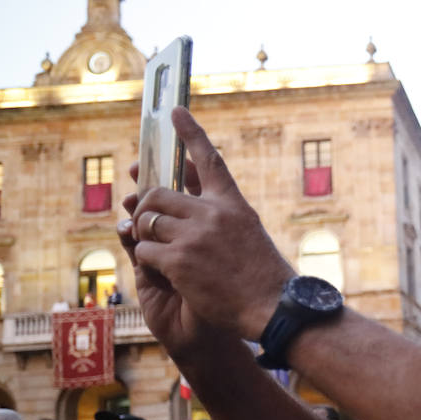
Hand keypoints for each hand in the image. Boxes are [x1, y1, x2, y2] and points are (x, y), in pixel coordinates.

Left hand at [122, 107, 294, 342]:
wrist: (276, 308)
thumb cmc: (266, 280)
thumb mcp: (250, 236)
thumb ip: (222, 219)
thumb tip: (190, 211)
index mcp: (233, 205)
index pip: (208, 160)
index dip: (191, 133)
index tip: (175, 111)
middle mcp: (213, 213)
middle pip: (159, 194)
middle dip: (146, 207)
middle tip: (144, 220)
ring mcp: (194, 235)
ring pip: (147, 222)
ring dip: (146, 239)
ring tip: (161, 256)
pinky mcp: (180, 260)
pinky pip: (145, 251)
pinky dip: (148, 262)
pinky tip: (166, 275)